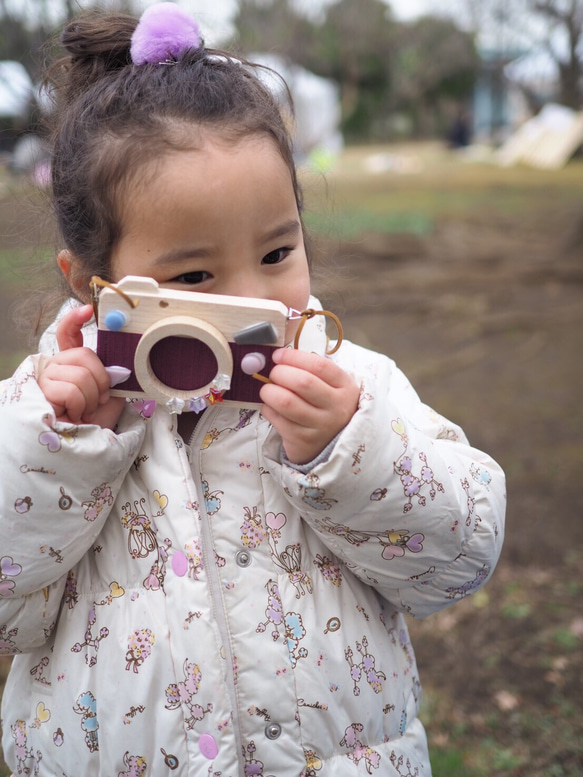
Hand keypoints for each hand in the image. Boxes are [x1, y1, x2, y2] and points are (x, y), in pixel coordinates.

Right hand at [37, 305, 125, 428]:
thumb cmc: (94, 423)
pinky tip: (73, 416)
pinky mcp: (39, 392)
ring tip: (83, 412)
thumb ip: (112, 375)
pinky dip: (80, 406)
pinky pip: (71, 390)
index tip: (89, 310)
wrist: (83, 447)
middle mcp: (55, 367)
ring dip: (90, 399)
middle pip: (83, 355)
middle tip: (98, 400)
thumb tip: (118, 365)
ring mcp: (45, 379)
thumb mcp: (110, 395)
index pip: (68, 334)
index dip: (75, 319)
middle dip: (100, 380)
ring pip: (80, 375)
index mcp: (71, 364)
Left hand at [260, 348, 359, 464]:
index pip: (319, 365)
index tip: (278, 355)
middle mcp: (336, 407)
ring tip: (268, 390)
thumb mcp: (333, 386)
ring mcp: (320, 426)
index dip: (293, 357)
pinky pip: (277, 419)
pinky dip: (268, 408)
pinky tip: (271, 406)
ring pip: (286, 402)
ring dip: (269, 391)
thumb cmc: (328, 406)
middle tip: (273, 373)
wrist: (336, 442)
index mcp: (345, 387)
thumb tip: (279, 357)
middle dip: (280, 373)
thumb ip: (311, 370)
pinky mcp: (303, 441)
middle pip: (302, 382)